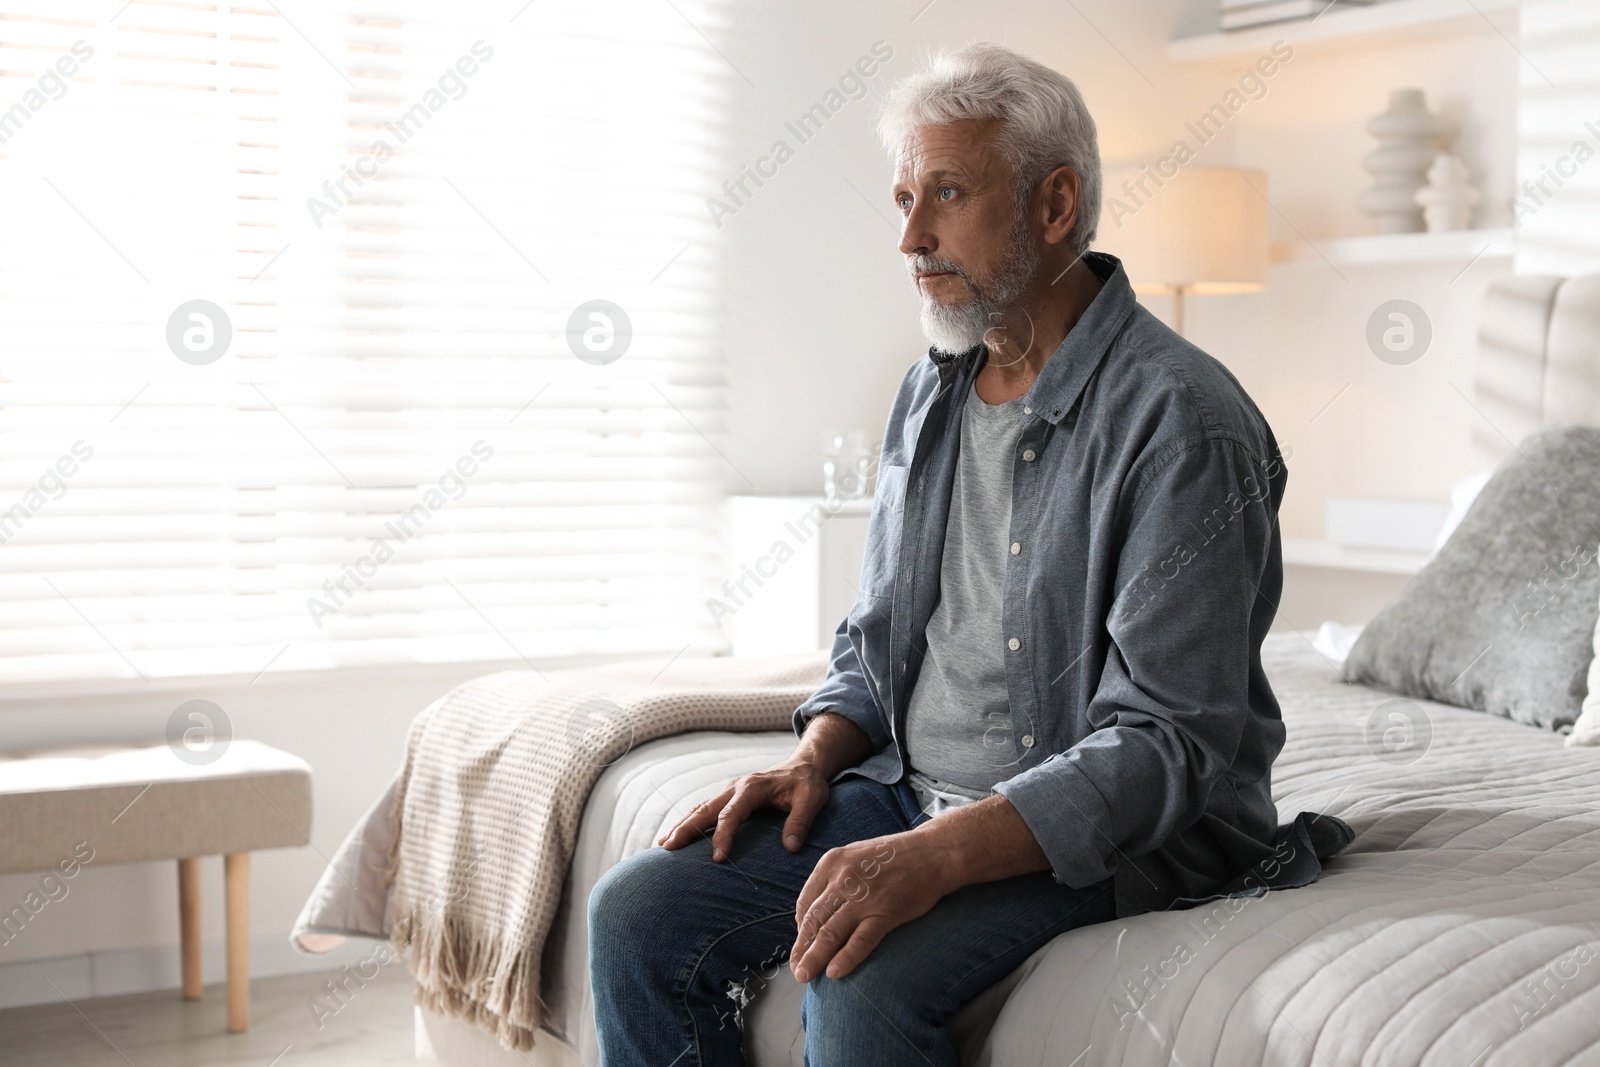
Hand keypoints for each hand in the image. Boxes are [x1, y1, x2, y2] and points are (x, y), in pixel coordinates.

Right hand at [657, 758, 830, 860]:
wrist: (805, 766)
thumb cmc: (808, 783)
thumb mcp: (812, 799)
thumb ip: (800, 821)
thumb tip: (790, 847)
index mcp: (752, 787)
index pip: (732, 813)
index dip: (722, 835)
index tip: (716, 858)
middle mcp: (735, 787)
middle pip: (705, 809)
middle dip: (686, 828)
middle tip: (668, 848)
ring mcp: (730, 791)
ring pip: (700, 808)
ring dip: (682, 825)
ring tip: (663, 845)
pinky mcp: (729, 797)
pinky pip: (704, 809)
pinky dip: (689, 821)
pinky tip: (676, 834)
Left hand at [788, 830, 951, 982]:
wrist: (933, 852)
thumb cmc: (896, 857)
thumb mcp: (855, 856)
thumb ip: (835, 879)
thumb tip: (819, 910)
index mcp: (831, 863)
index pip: (805, 902)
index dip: (800, 929)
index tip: (802, 945)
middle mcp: (842, 878)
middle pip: (813, 920)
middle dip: (802, 948)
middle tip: (797, 968)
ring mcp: (863, 896)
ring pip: (830, 933)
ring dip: (814, 958)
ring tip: (805, 976)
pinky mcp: (885, 912)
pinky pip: (860, 940)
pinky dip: (845, 959)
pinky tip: (834, 973)